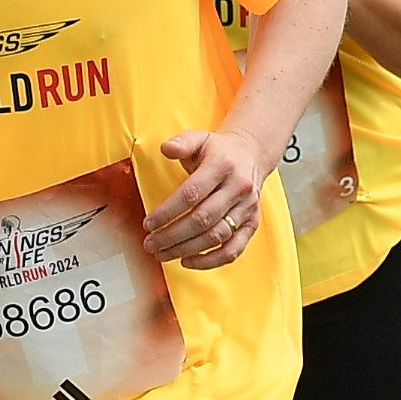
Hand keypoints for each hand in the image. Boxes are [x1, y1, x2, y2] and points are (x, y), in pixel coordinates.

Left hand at [146, 130, 267, 267]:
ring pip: (216, 236)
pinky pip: (233, 249)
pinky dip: (211, 260)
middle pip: (202, 219)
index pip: (192, 193)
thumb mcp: (199, 138)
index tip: (148, 223)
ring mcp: (247, 208)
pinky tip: (188, 261)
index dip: (168, 211)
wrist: (251, 155)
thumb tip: (166, 149)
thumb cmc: (219, 151)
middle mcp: (238, 188)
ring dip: (186, 249)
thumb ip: (181, 143)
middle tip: (150, 244)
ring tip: (163, 253)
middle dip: (172, 235)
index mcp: (222, 165)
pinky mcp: (252, 224)